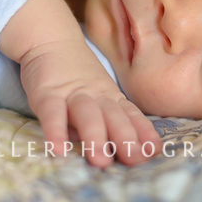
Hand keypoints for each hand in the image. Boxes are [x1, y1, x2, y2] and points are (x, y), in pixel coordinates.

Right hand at [20, 39, 161, 167]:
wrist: (50, 39)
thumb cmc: (77, 74)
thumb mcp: (99, 94)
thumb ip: (108, 120)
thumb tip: (119, 153)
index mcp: (112, 97)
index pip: (132, 115)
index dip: (144, 133)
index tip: (154, 151)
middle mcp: (97, 96)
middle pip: (114, 116)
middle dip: (125, 138)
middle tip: (134, 159)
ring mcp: (72, 94)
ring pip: (88, 114)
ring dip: (96, 137)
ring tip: (100, 162)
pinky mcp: (47, 93)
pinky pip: (53, 113)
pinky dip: (56, 131)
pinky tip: (59, 149)